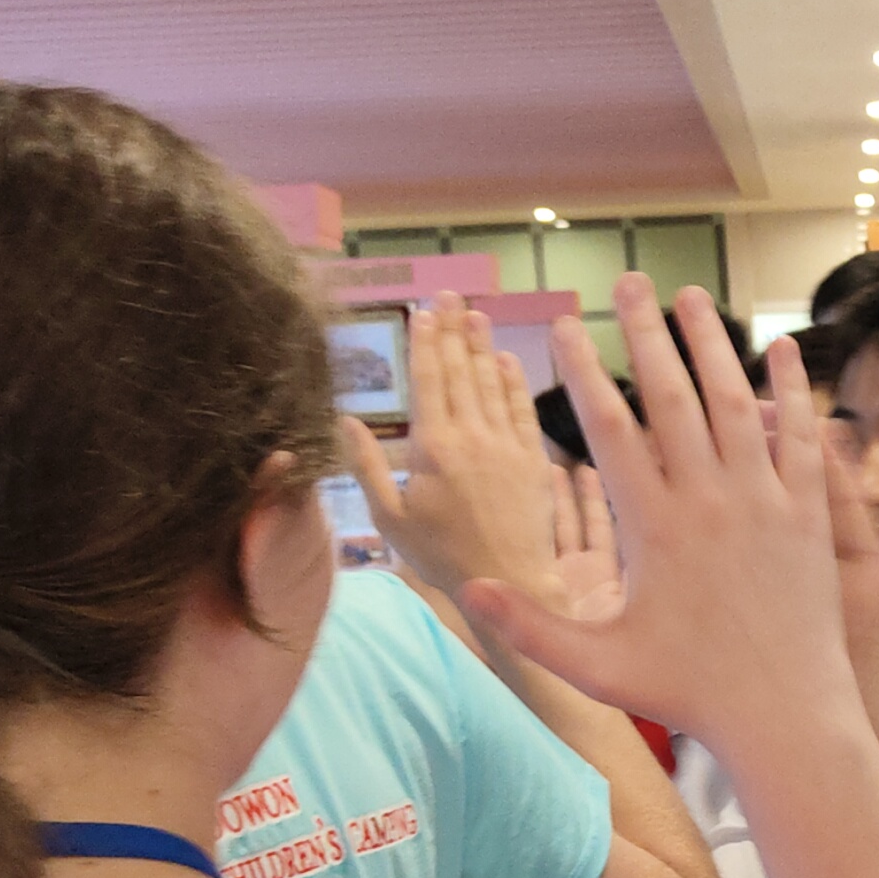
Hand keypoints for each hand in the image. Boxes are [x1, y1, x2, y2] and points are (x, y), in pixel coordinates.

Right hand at [338, 305, 562, 606]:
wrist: (506, 582)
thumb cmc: (440, 557)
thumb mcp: (389, 517)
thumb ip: (366, 466)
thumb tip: (344, 421)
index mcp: (432, 447)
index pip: (428, 379)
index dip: (426, 341)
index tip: (425, 311)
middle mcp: (471, 436)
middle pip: (460, 371)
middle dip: (454, 330)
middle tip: (451, 295)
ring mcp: (506, 445)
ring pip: (492, 383)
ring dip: (483, 346)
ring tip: (477, 315)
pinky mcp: (533, 459)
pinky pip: (521, 410)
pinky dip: (513, 382)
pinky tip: (507, 360)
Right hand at [461, 278, 863, 755]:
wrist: (785, 716)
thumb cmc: (689, 696)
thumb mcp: (598, 666)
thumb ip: (530, 626)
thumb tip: (467, 589)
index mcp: (654, 526)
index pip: (610, 428)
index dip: (584, 372)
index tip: (566, 326)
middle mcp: (709, 500)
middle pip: (672, 395)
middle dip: (645, 333)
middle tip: (629, 283)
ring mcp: (764, 502)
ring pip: (736, 401)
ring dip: (713, 343)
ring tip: (692, 296)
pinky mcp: (809, 515)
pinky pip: (800, 436)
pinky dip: (792, 389)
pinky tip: (783, 348)